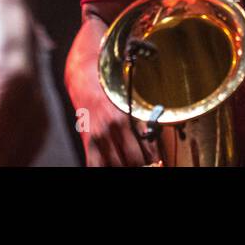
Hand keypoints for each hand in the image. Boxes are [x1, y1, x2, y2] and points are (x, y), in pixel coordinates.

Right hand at [65, 42, 157, 167]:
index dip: (155, 158)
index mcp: (129, 116)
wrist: (85, 76)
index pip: (148, 148)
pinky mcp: (87, 140)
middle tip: (147, 165)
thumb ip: (141, 123)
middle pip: (133, 160)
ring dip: (124, 167)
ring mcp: (99, 135)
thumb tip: (153, 146)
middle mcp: (114, 127)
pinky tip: (110, 166)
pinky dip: (102, 168)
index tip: (159, 162)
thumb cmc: (110, 88)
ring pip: (116, 165)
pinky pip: (94, 164)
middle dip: (142, 164)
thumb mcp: (130, 102)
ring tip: (129, 164)